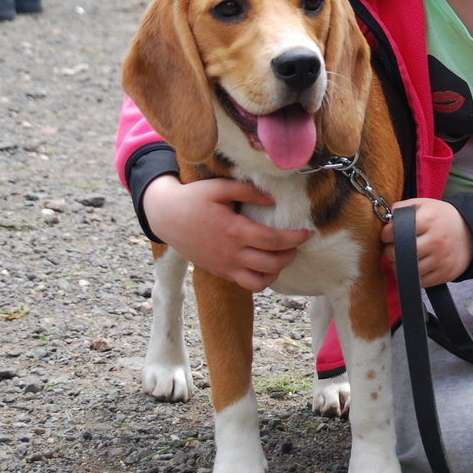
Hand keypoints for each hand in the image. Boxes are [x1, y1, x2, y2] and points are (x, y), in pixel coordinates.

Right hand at [142, 175, 309, 291]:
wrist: (165, 217)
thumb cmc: (193, 199)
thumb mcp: (219, 187)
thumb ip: (248, 191)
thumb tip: (273, 200)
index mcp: (234, 231)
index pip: (273, 241)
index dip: (295, 239)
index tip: (307, 232)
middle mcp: (231, 254)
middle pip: (271, 264)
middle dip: (290, 255)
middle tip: (296, 243)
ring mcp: (224, 266)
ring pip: (259, 282)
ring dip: (276, 271)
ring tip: (282, 256)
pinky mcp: (219, 272)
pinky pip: (246, 284)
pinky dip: (261, 278)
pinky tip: (266, 263)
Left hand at [380, 198, 472, 286]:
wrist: (470, 234)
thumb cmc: (441, 218)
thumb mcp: (425, 205)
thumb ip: (404, 207)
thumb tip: (387, 218)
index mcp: (429, 219)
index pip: (397, 230)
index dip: (386, 234)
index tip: (387, 235)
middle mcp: (436, 239)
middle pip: (400, 252)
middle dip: (390, 251)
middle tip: (392, 248)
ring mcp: (441, 258)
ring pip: (408, 270)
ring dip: (399, 266)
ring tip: (401, 258)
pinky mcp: (445, 274)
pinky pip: (420, 282)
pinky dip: (411, 277)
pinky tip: (412, 268)